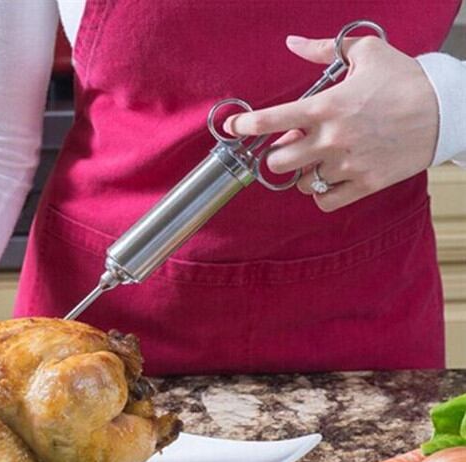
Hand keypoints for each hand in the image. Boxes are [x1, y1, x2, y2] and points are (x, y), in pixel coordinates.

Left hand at [224, 34, 438, 211]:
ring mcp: (347, 166)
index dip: (246, 125)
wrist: (448, 111)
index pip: (272, 120)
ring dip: (303, 173)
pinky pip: (324, 201)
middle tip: (292, 145)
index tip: (234, 127)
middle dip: (278, 154)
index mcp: (327, 107)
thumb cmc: (405, 81)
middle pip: (278, 161)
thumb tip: (292, 43)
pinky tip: (329, 180)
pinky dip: (321, 194)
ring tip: (319, 160)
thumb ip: (325, 49)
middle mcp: (332, 140)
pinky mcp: (364, 185)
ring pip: (302, 182)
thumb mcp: (367, 54)